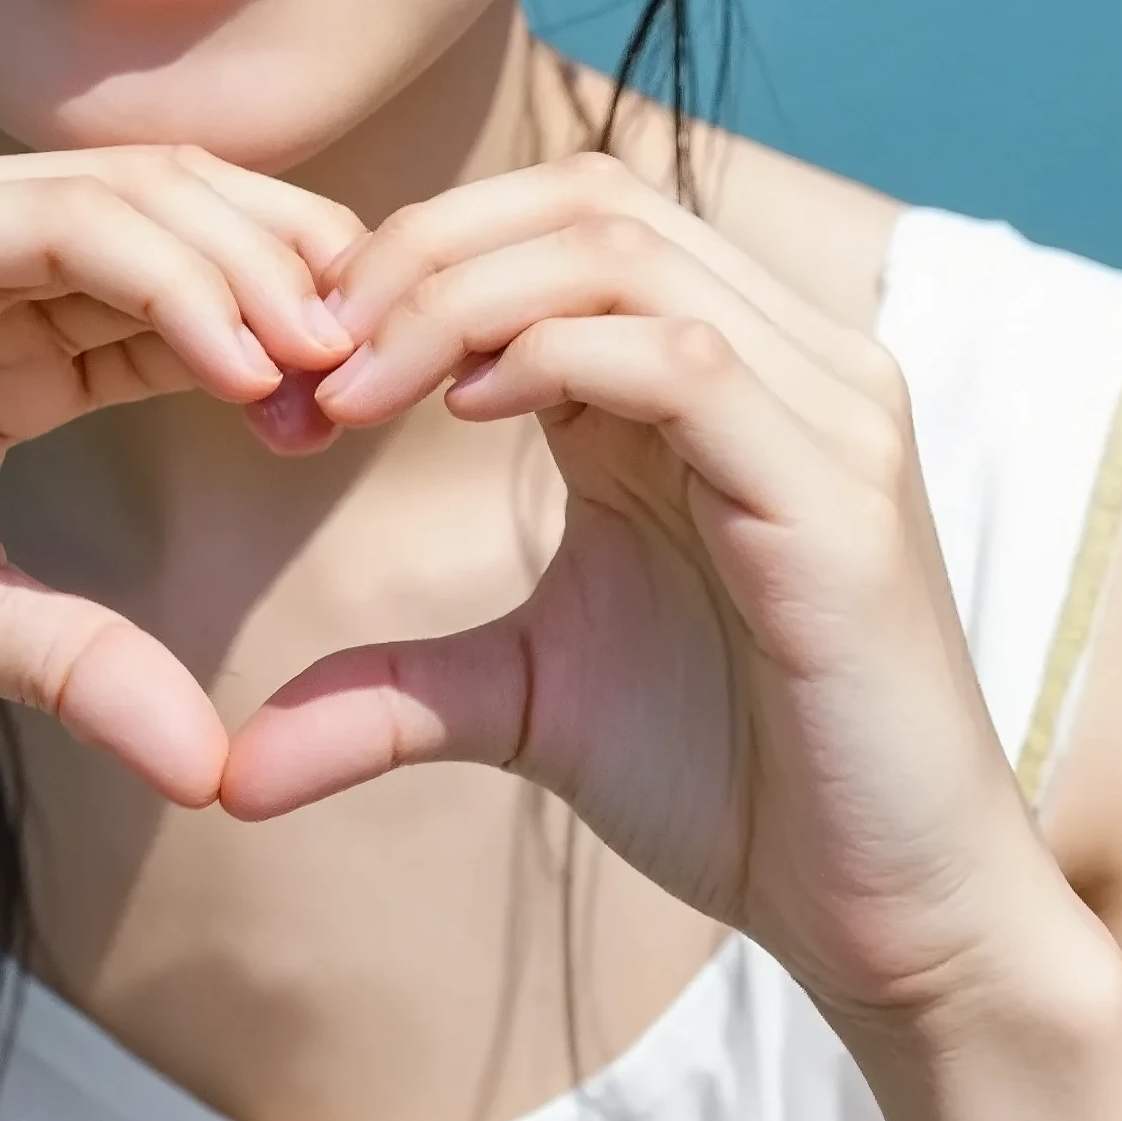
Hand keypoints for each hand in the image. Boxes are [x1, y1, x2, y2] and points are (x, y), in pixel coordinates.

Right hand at [0, 148, 358, 807]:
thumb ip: (80, 660)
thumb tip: (215, 769)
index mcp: (23, 327)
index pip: (202, 283)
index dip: (303, 330)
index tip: (381, 415)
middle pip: (201, 211)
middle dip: (312, 275)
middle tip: (399, 368)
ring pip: (146, 195)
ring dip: (259, 270)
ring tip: (333, 362)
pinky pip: (58, 221)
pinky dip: (166, 273)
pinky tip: (239, 353)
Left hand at [223, 153, 1064, 1028]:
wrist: (892, 920)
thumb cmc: (734, 786)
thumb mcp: (528, 700)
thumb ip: (391, 692)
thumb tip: (229, 768)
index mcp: (711, 372)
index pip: (555, 218)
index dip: (411, 257)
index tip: (291, 363)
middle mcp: (783, 357)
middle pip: (581, 200)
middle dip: (418, 256)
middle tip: (304, 356)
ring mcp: (824, 409)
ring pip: (624, 251)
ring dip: (457, 298)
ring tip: (354, 388)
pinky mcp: (840, 489)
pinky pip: (685, 358)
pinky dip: (553, 357)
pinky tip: (464, 412)